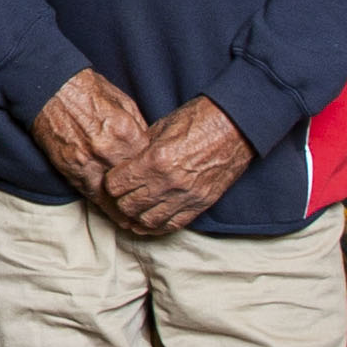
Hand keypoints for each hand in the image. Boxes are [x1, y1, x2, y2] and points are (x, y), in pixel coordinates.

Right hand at [33, 65, 155, 206]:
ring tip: (135, 220)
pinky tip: (113, 211)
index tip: (160, 184)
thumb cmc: (88, 91)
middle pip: (133, 185)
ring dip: (124, 209)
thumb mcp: (124, 103)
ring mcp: (88, 162)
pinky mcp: (71, 170)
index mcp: (125, 132)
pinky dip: (104, 205)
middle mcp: (108, 151)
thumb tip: (150, 149)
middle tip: (153, 208)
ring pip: (112, 197)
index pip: (148, 165)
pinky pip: (92, 195)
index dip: (155, 176)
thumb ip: (139, 129)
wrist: (52, 89)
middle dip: (143, 196)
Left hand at [106, 95, 254, 233]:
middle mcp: (169, 183)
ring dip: (137, 217)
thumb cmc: (197, 120)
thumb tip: (122, 165)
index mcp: (155, 160)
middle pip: (129, 206)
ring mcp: (186, 196)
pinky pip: (172, 225)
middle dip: (120, 201)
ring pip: (148, 222)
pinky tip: (150, 220)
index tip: (113, 178)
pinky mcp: (201, 204)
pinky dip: (157, 226)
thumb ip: (139, 151)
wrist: (235, 126)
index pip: (116, 185)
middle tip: (120, 195)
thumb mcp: (160, 128)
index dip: (111, 182)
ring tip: (133, 210)